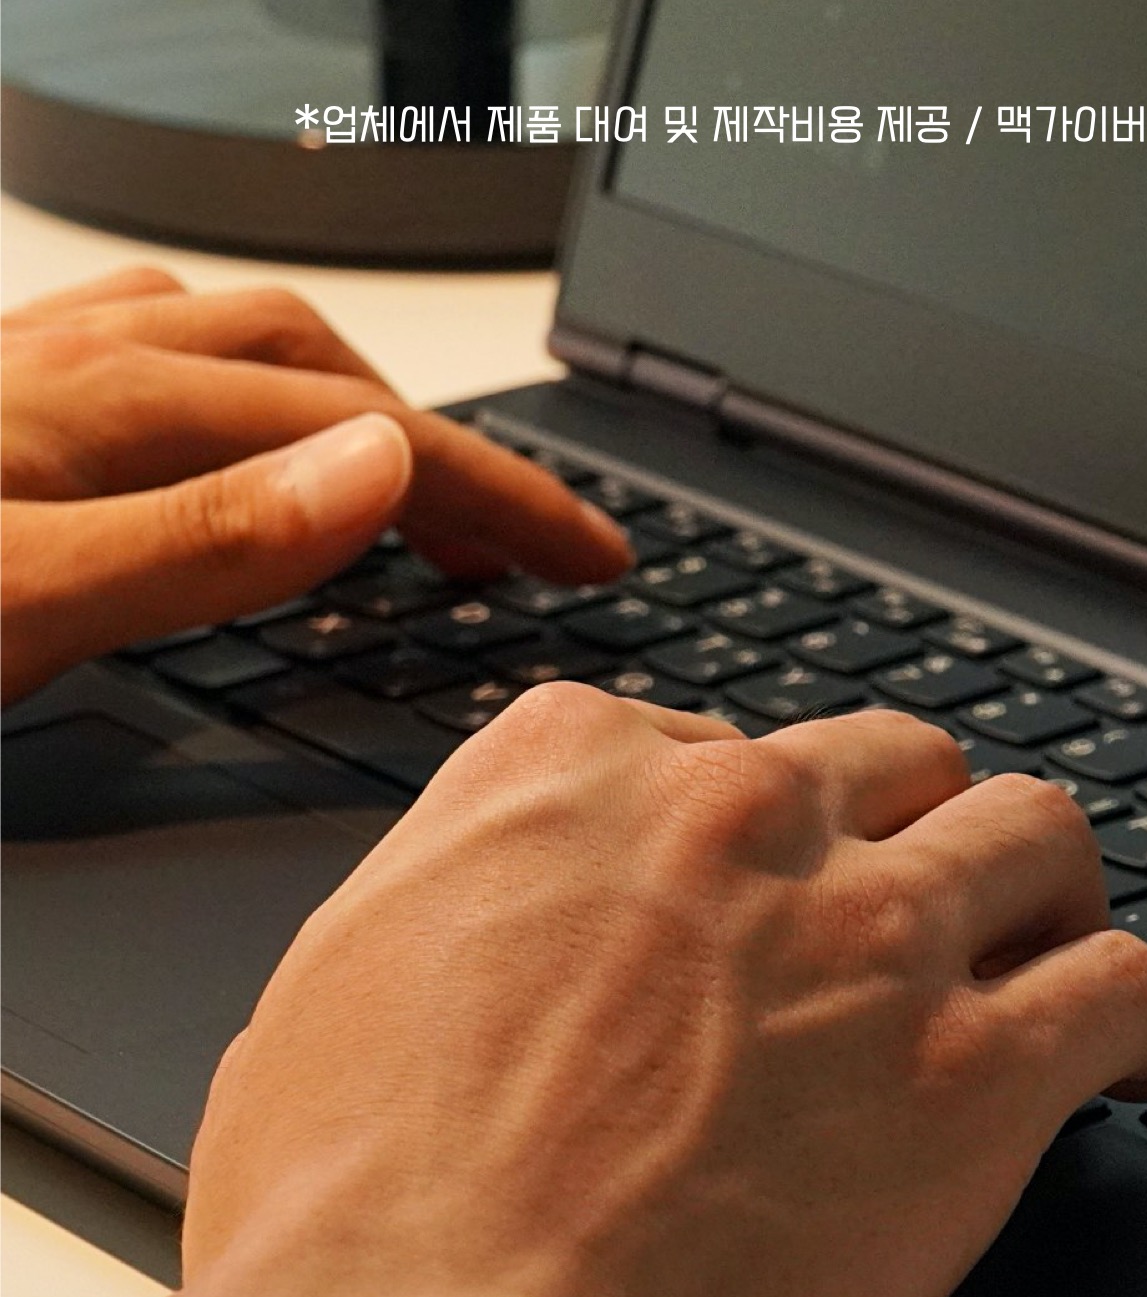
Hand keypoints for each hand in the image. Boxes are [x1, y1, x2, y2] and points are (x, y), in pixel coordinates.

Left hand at [0, 267, 630, 704]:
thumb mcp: (25, 598)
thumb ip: (204, 539)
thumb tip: (381, 473)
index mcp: (111, 407)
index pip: (361, 440)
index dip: (497, 496)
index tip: (591, 556)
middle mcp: (76, 364)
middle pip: (316, 370)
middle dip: (446, 453)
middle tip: (520, 547)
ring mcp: (25, 374)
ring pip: (232, 350)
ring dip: (348, 409)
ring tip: (404, 488)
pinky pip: (146, 358)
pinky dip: (240, 398)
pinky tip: (227, 443)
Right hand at [185, 688, 1146, 1296]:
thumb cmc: (341, 1226)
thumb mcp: (330, 998)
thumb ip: (446, 922)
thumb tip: (477, 934)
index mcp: (567, 779)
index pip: (709, 742)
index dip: (752, 831)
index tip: (764, 892)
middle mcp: (732, 821)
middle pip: (886, 770)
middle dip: (906, 836)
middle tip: (913, 921)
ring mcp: (866, 935)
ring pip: (1030, 835)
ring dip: (1046, 893)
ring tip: (1054, 953)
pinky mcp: (972, 1071)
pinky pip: (1121, 986)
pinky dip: (1144, 1016)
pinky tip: (1137, 1064)